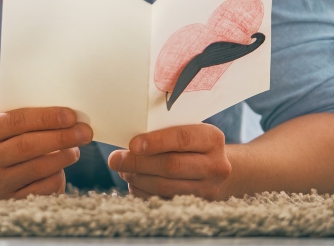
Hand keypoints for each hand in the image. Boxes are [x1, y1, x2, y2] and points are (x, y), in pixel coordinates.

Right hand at [0, 107, 90, 198]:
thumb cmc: (11, 143)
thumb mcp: (12, 129)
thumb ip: (33, 122)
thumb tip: (71, 119)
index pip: (17, 121)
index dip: (46, 118)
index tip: (71, 116)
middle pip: (27, 145)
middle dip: (60, 137)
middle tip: (85, 132)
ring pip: (37, 168)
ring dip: (63, 157)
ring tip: (76, 150)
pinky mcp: (12, 200)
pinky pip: (43, 188)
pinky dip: (58, 177)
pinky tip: (61, 170)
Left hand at [108, 124, 231, 199]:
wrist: (219, 168)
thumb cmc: (194, 143)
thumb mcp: (188, 129)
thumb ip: (164, 130)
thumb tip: (128, 138)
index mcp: (212, 138)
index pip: (182, 139)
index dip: (155, 142)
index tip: (132, 144)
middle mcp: (215, 165)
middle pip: (171, 166)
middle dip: (137, 163)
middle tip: (115, 159)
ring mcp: (208, 189)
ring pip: (165, 187)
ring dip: (137, 178)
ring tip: (122, 169)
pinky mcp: (197, 205)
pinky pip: (163, 201)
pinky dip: (143, 192)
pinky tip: (133, 182)